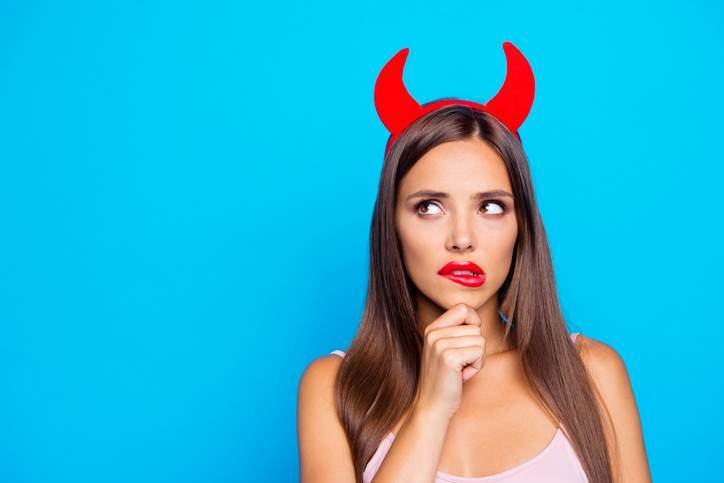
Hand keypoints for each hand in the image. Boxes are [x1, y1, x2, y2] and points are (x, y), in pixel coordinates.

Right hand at [415, 303, 486, 419]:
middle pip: (475, 327)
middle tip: (461, 364)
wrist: (432, 406)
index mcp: (432, 329)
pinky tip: (462, 376)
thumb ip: (456, 332)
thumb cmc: (445, 380)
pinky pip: (480, 352)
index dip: (473, 322)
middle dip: (476, 347)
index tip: (468, 342)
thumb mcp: (446, 350)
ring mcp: (440, 344)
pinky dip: (477, 366)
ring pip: (480, 340)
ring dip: (477, 358)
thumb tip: (476, 317)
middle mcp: (434, 333)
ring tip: (460, 370)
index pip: (463, 308)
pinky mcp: (449, 357)